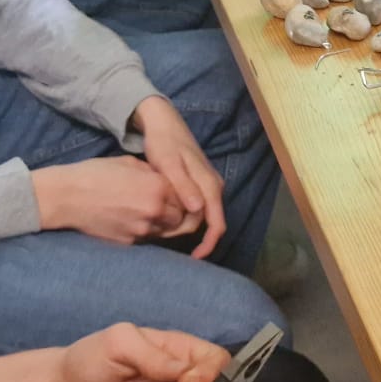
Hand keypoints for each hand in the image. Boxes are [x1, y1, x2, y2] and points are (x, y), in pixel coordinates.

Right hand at [31, 156, 191, 243]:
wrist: (67, 197)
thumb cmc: (95, 174)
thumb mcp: (129, 163)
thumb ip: (153, 173)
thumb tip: (166, 180)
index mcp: (158, 187)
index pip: (186, 197)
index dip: (182, 195)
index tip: (175, 193)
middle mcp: (155, 210)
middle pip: (181, 218)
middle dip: (177, 212)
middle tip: (166, 205)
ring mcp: (142, 229)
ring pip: (167, 232)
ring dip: (164, 224)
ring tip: (150, 213)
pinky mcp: (129, 242)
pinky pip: (148, 239)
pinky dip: (147, 231)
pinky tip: (135, 220)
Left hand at [132, 96, 225, 258]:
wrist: (163, 123)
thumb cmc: (164, 143)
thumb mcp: (169, 164)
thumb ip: (183, 186)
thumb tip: (198, 209)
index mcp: (210, 185)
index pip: (217, 223)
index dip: (208, 244)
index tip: (195, 258)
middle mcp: (214, 187)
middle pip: (209, 222)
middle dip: (193, 237)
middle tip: (164, 239)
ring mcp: (208, 185)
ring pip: (203, 215)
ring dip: (186, 226)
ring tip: (163, 230)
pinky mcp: (199, 184)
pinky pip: (198, 207)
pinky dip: (184, 216)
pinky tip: (168, 217)